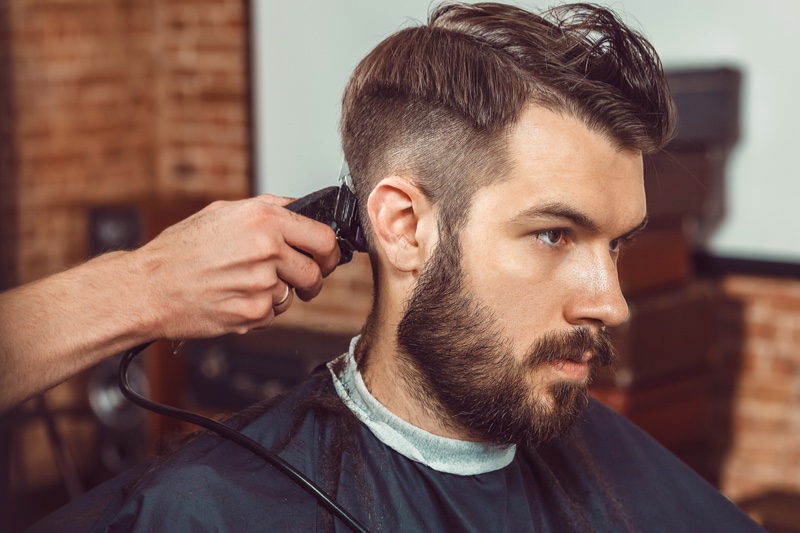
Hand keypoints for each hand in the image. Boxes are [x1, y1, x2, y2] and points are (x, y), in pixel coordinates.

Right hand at [130, 194, 340, 338]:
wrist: (148, 287)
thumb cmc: (180, 250)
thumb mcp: (223, 212)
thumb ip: (268, 209)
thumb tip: (302, 211)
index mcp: (263, 218)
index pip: (324, 238)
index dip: (329, 252)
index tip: (325, 258)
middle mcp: (266, 248)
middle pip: (316, 272)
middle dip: (311, 279)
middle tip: (299, 280)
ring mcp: (261, 283)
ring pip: (293, 295)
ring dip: (278, 294)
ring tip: (244, 285)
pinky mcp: (253, 313)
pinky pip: (273, 315)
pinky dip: (259, 311)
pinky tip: (233, 299)